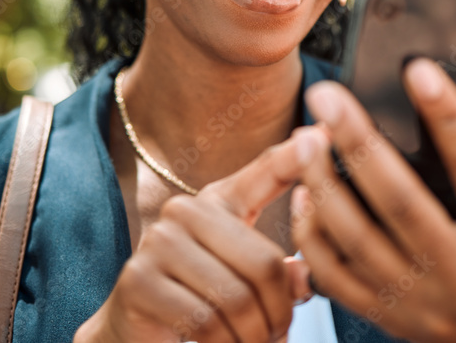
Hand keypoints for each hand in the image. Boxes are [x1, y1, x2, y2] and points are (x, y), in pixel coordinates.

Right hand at [74, 127, 324, 342]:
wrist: (133, 332)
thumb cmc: (199, 301)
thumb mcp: (244, 280)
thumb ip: (277, 272)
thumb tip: (305, 277)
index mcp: (217, 202)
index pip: (264, 173)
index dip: (294, 158)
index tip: (323, 133)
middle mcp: (184, 211)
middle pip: (263, 264)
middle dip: (279, 314)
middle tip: (279, 336)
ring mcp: (158, 242)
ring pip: (238, 298)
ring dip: (254, 337)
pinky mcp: (139, 281)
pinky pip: (206, 322)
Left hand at [291, 59, 455, 342]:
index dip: (448, 116)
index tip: (416, 70)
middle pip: (402, 202)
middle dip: (359, 143)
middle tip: (325, 96)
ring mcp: (421, 304)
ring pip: (358, 240)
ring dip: (323, 185)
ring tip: (306, 137)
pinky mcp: (387, 318)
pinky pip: (336, 277)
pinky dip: (313, 235)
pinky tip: (303, 194)